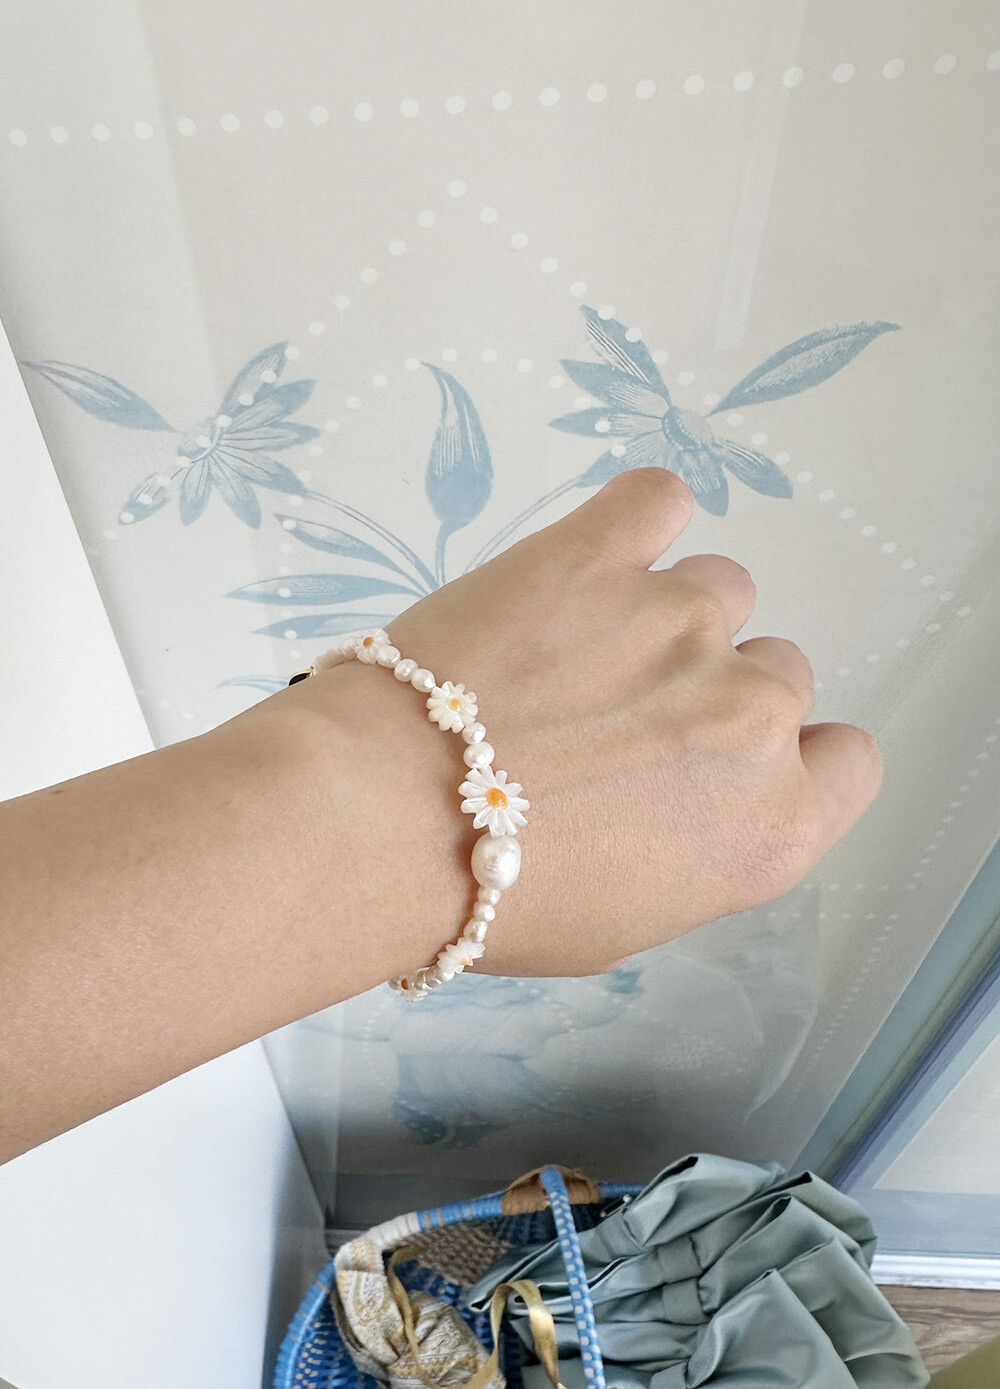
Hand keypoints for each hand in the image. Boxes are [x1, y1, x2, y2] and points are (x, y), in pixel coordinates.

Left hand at [374, 467, 881, 977]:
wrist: (376, 821)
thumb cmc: (490, 898)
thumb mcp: (625, 922)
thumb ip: (700, 848)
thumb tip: (692, 794)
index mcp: (771, 827)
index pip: (848, 760)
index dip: (790, 761)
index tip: (721, 766)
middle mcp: (751, 718)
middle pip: (780, 672)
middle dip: (712, 695)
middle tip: (617, 722)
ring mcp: (681, 620)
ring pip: (719, 590)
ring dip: (665, 617)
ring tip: (574, 650)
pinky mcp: (600, 551)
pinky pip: (659, 500)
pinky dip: (636, 525)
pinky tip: (596, 559)